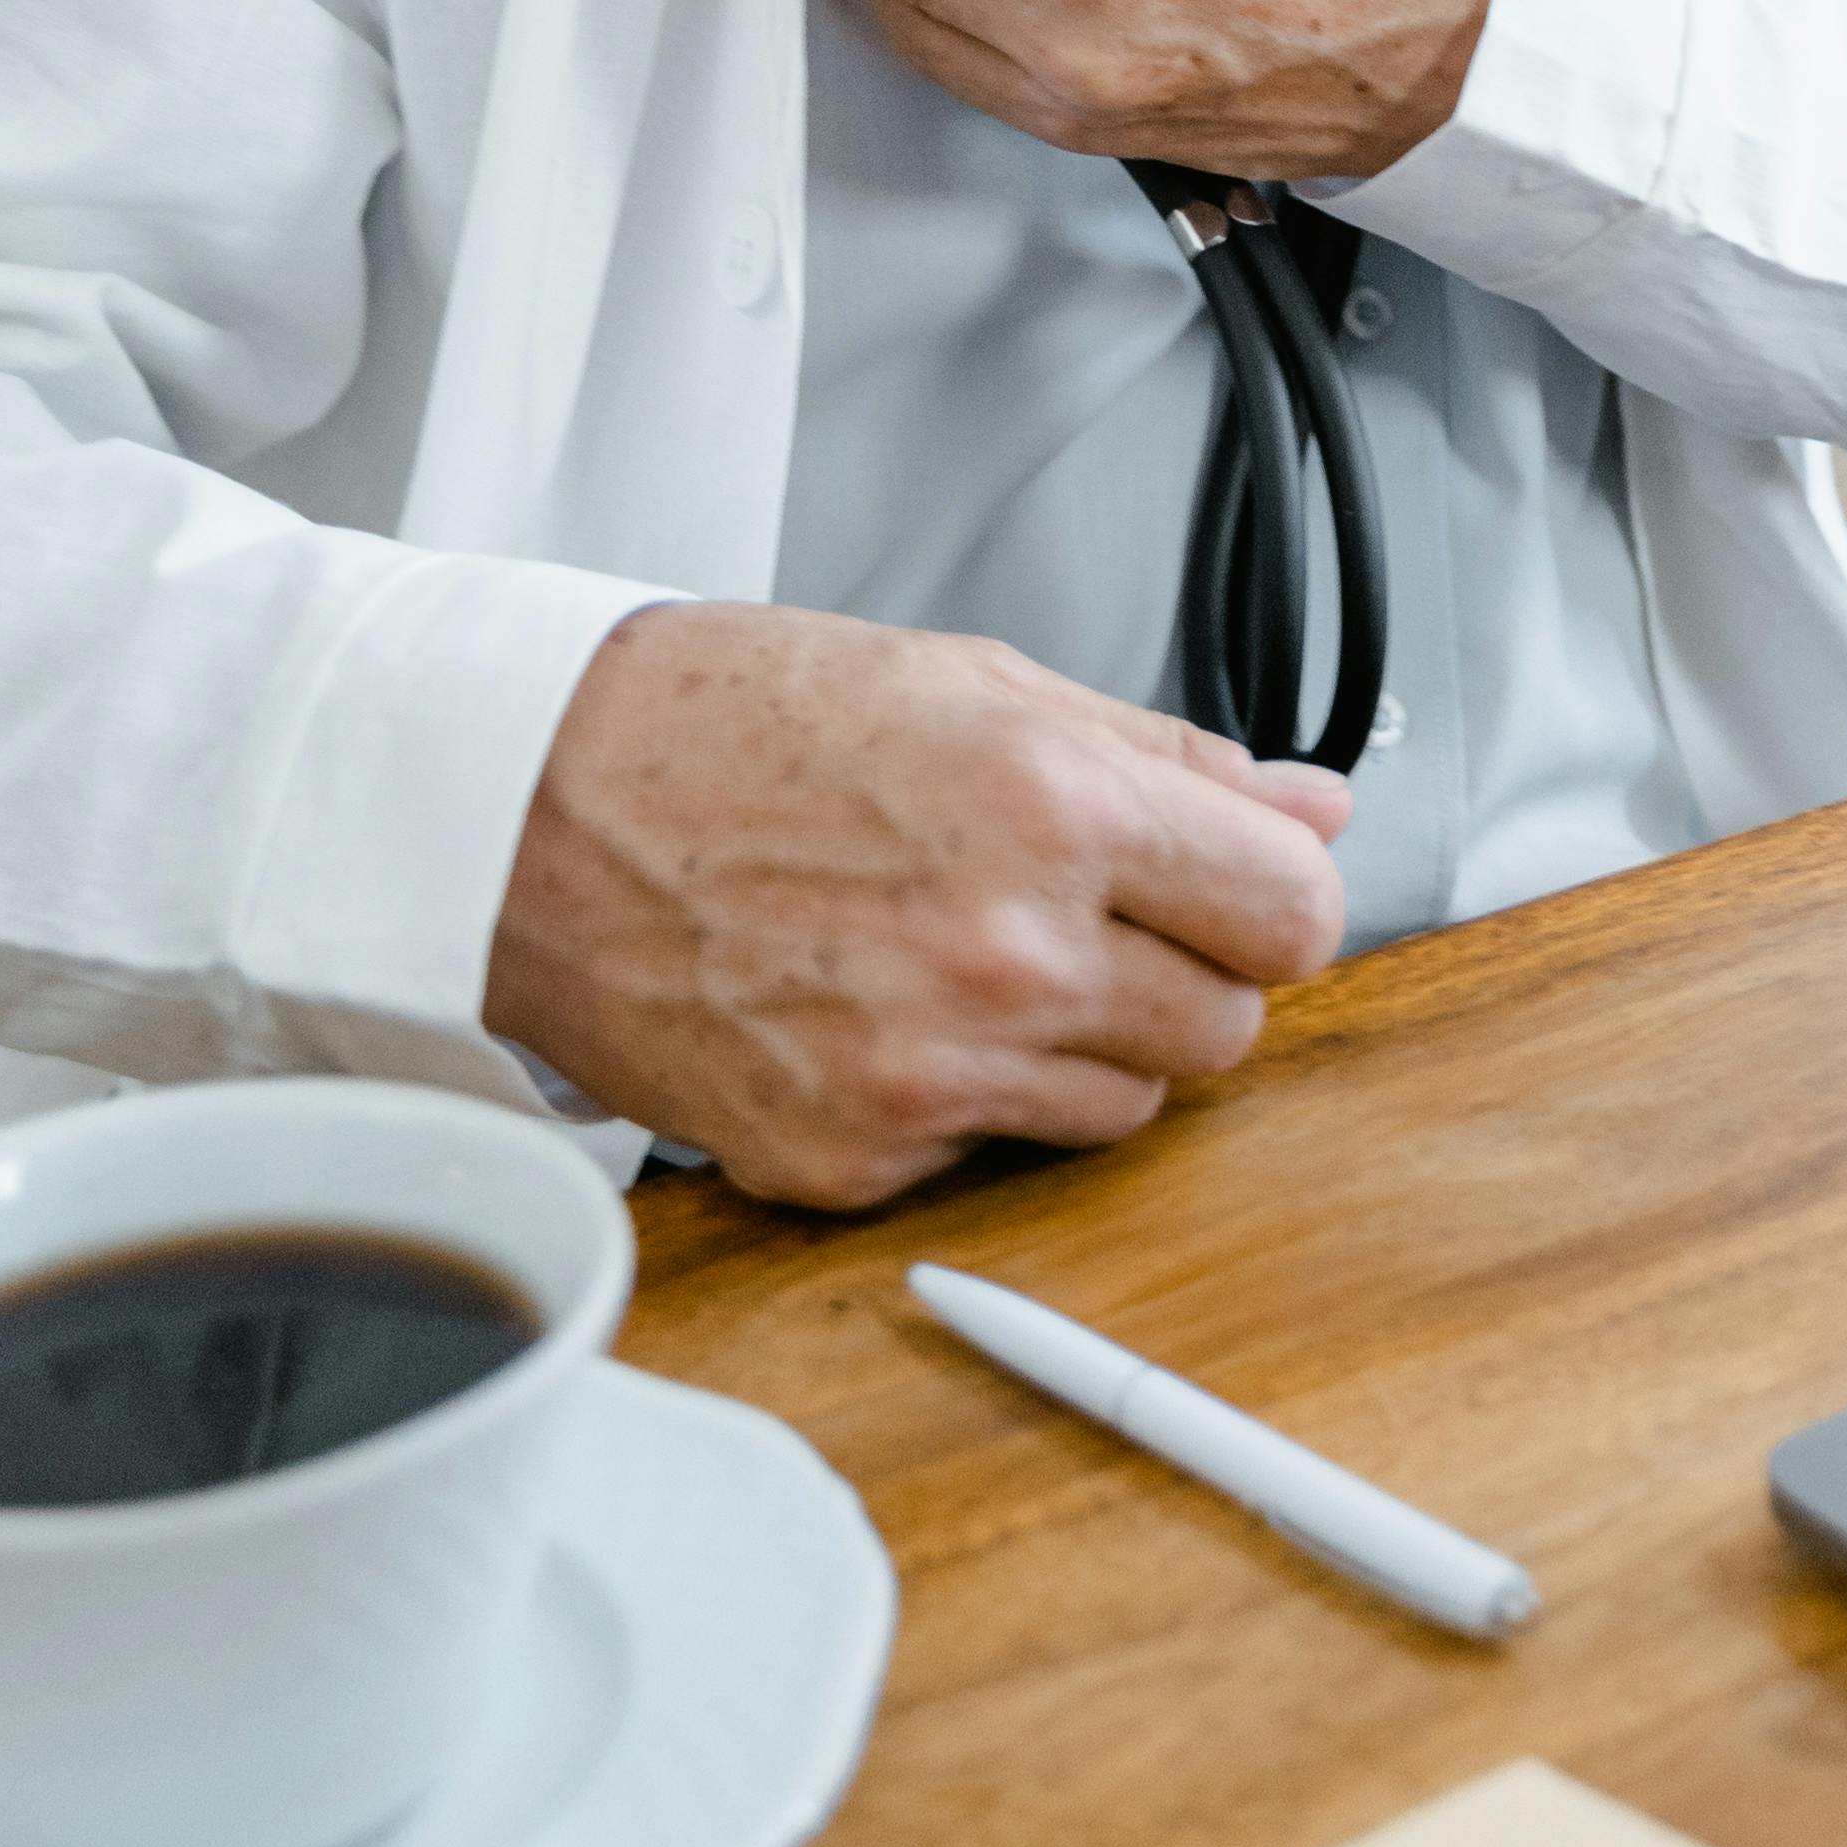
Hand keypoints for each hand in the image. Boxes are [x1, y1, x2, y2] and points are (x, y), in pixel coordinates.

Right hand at [485, 603, 1350, 1207]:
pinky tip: (883, 1005)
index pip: (1294, 913)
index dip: (1278, 896)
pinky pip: (991, 1152)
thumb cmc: (737, 723)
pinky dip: (966, 1095)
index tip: (1244, 884)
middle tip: (1093, 908)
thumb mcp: (977, 683)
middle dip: (1187, 969)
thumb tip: (1312, 808)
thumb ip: (1169, 759)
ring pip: (1127, 1105)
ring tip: (974, 950)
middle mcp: (1007, 956)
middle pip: (1229, 1025)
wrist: (534, 810)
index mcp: (1057, 812)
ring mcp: (928, 1075)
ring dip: (1087, 1040)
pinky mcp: (852, 1163)